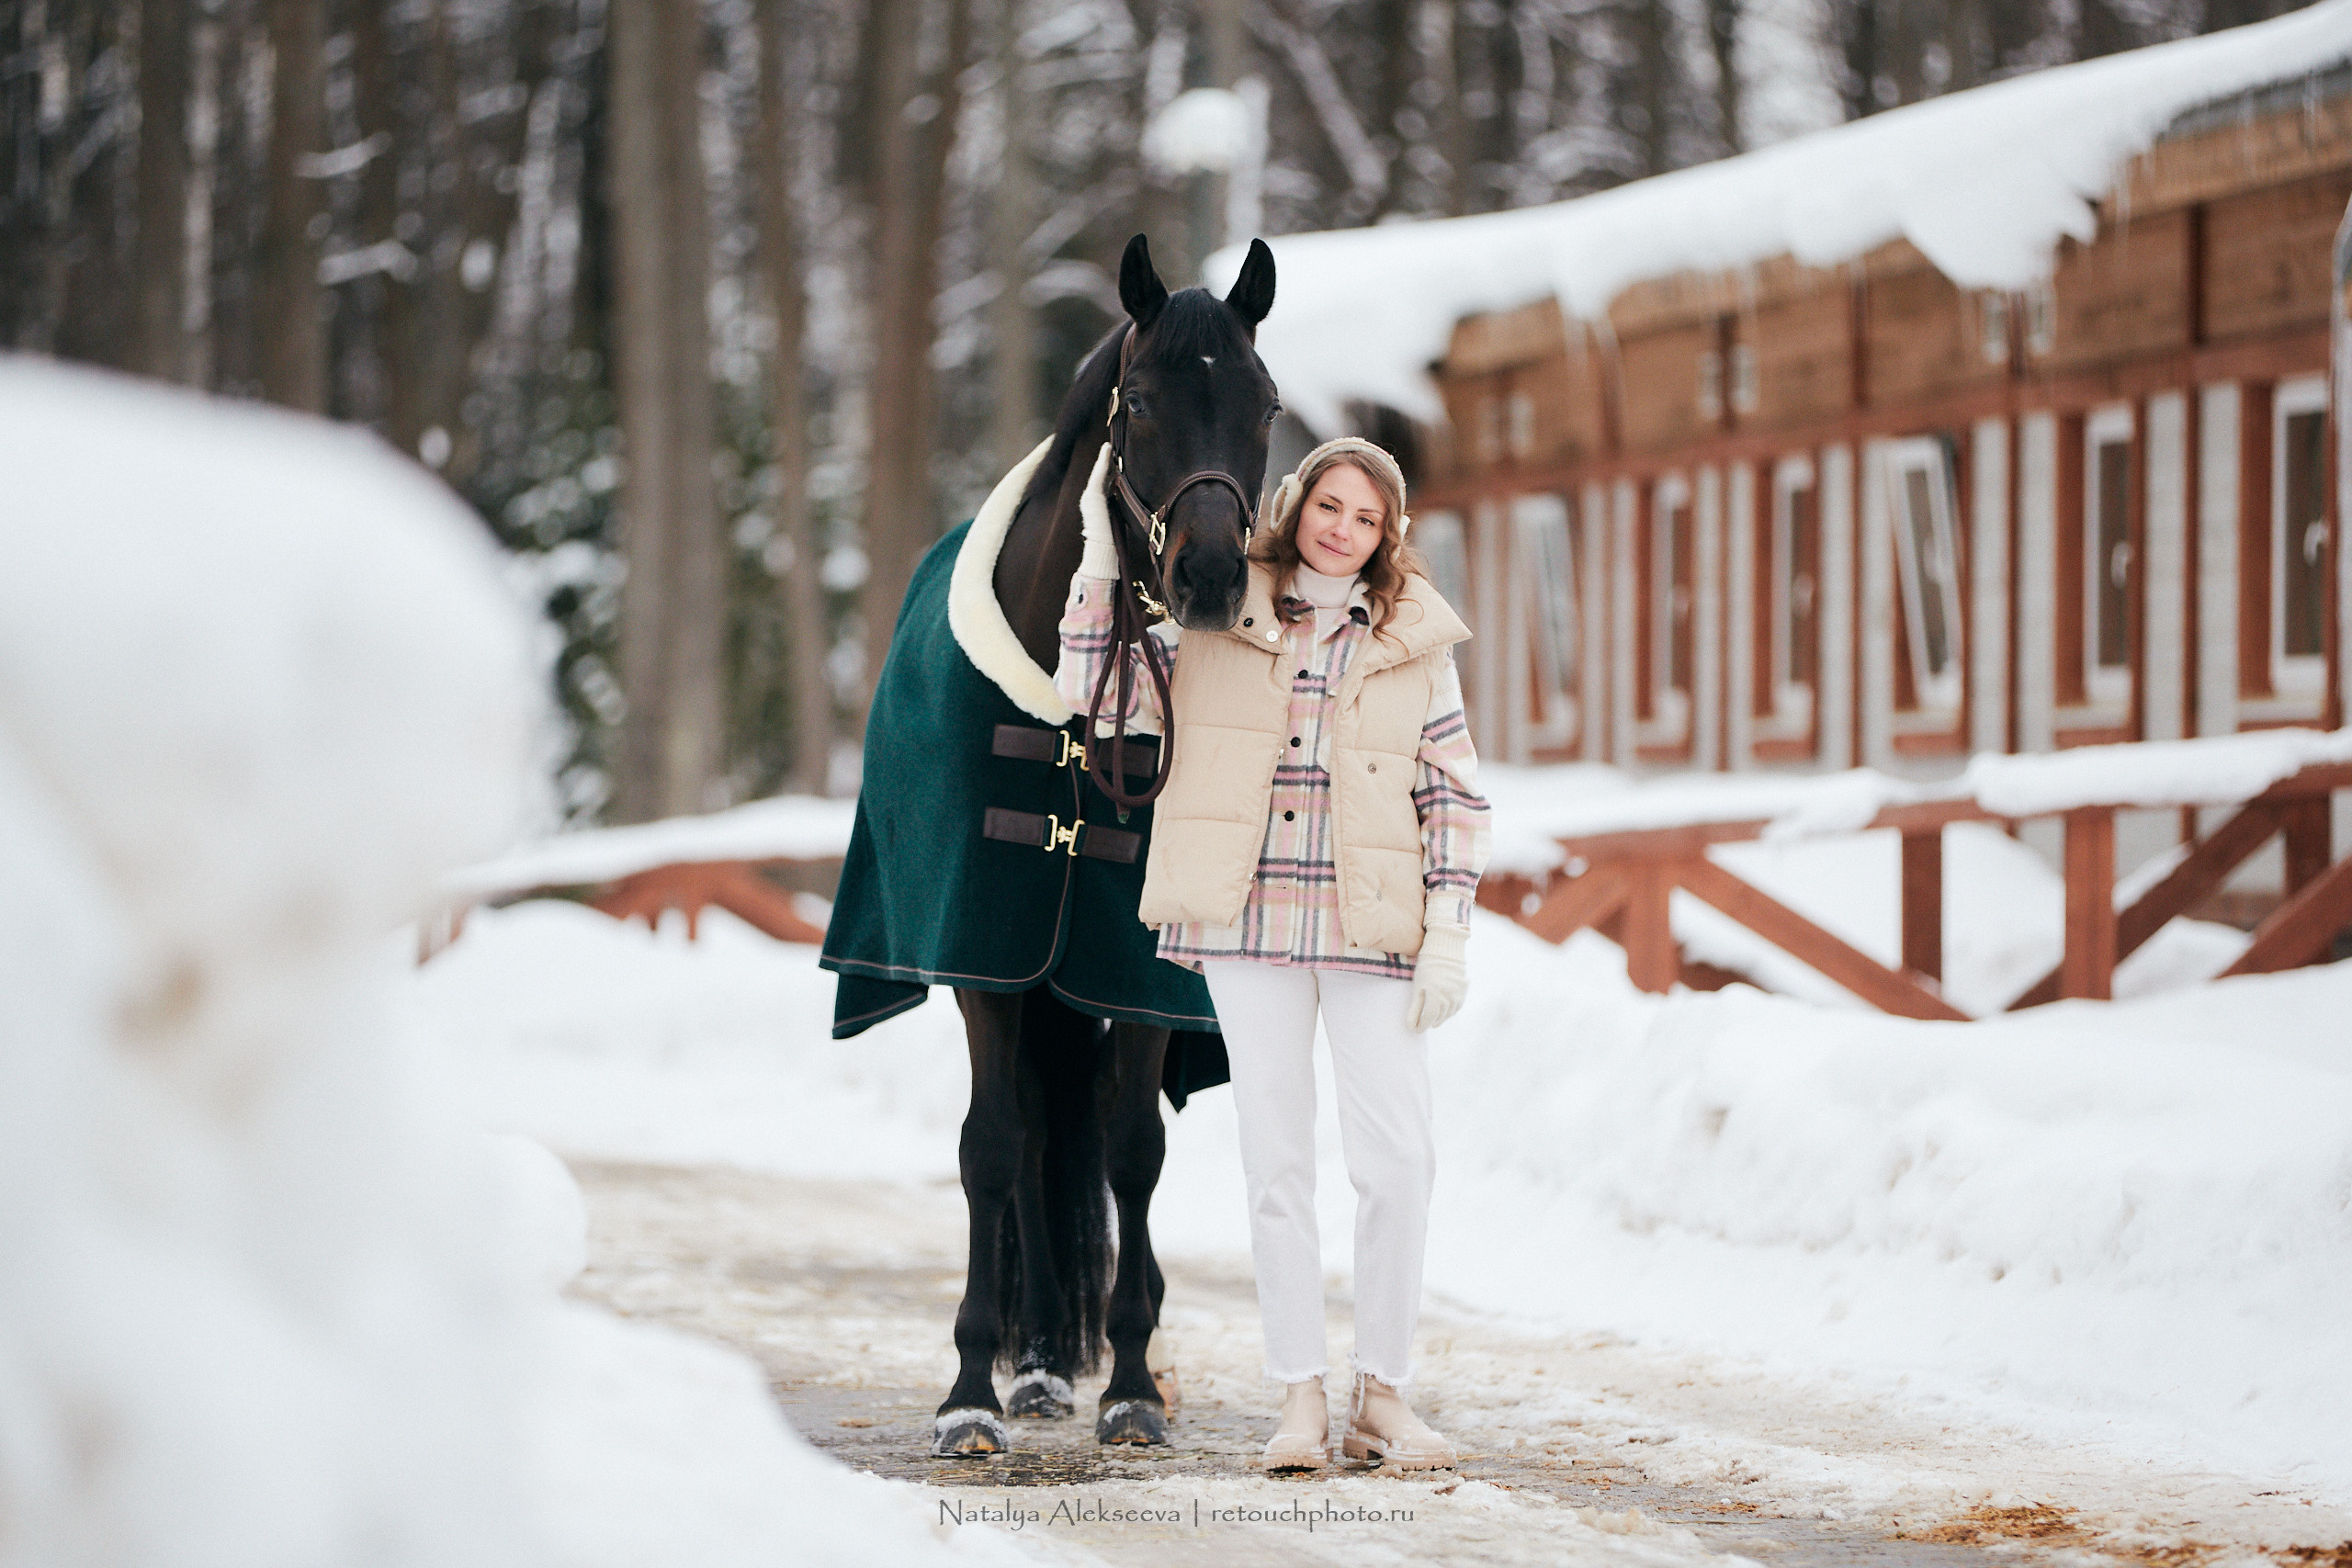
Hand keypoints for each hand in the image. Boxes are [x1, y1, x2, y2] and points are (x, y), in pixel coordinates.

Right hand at [1078, 445, 1119, 577]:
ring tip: (1110, 445)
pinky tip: (1107, 449)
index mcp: (1098, 504)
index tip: (1116, 458)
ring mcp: (1089, 496)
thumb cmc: (1113, 539)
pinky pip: (1098, 474)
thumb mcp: (1119, 519)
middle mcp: (1091, 498)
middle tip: (1113, 447)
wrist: (1102, 548)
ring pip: (1099, 473)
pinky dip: (1102, 461)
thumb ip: (1121, 507)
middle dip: (1107, 461)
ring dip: (1104, 458)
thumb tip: (1133, 501)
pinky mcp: (1091, 495)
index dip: (1110, 470)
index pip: (1105, 482)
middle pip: (1101, 475)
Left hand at [1405, 924, 1466, 1031]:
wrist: (1444, 950)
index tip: (1417, 1030)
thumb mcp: (1418, 988)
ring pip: (1449, 1013)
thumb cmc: (1426, 968)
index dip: (1422, 1025)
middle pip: (1439, 1017)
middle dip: (1430, 1022)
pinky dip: (1450, 1011)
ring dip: (1441, 1018)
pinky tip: (1445, 1012)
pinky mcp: (1464, 990)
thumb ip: (1415, 1008)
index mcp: (1435, 997)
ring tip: (1434, 1021)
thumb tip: (1411, 1026)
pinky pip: (1457, 1006)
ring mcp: (1458, 994)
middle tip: (1424, 1025)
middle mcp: (1449, 997)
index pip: (1429, 1018)